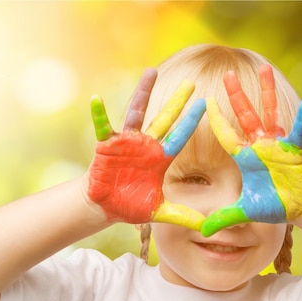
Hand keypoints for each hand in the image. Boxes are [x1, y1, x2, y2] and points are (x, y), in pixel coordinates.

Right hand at [88, 68, 206, 229]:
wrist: (105, 206)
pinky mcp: (107, 144)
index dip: (191, 123)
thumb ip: (181, 216)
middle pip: (164, 119)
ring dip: (143, 93)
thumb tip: (206, 226)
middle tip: (191, 83)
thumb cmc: (131, 205)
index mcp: (160, 159)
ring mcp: (126, 142)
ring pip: (137, 113)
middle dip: (177, 102)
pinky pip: (102, 126)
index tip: (205, 104)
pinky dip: (99, 113)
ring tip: (151, 72)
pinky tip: (96, 99)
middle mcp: (146, 145)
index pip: (179, 137)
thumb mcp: (159, 212)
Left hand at [201, 65, 301, 236]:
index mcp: (246, 157)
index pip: (227, 134)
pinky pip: (299, 131)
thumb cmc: (275, 205)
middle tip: (228, 73)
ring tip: (265, 68)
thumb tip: (201, 233)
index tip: (205, 101)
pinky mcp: (297, 150)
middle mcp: (260, 146)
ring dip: (267, 92)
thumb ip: (224, 218)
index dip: (217, 119)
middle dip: (237, 95)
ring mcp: (279, 144)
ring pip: (271, 113)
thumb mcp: (246, 211)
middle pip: (246, 115)